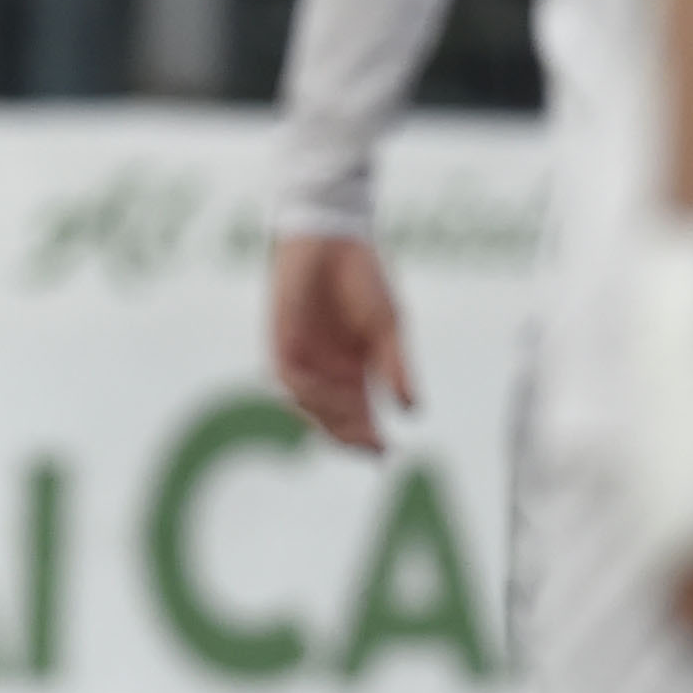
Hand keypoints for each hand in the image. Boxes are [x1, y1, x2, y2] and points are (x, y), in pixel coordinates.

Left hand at [270, 233, 416, 449]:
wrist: (331, 238)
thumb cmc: (363, 279)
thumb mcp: (388, 327)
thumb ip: (396, 367)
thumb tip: (413, 410)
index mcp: (353, 371)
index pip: (358, 416)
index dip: (368, 437)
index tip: (386, 453)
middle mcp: (325, 371)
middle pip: (332, 418)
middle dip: (348, 436)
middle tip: (369, 448)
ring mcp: (301, 358)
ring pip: (309, 404)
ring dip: (329, 417)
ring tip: (354, 423)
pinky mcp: (279, 341)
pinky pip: (288, 378)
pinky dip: (306, 391)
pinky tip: (323, 394)